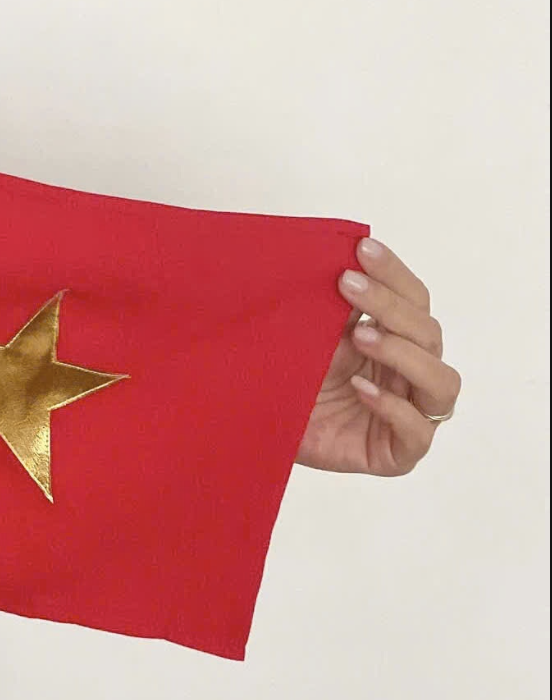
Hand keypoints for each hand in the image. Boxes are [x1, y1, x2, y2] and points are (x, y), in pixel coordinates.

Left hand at [295, 236, 460, 474]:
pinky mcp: (398, 452)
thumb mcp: (308, 331)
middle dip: (390, 305)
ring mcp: (410, 413)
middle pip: (428, 333)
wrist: (259, 422)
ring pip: (441, 380)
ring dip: (402, 353)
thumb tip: (334, 254)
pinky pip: (417, 430)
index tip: (362, 247)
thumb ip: (330, 302)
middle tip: (347, 284)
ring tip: (360, 336)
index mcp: (395, 338)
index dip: (393, 273)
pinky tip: (360, 388)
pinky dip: (393, 406)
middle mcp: (409, 373)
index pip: (414, 300)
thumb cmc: (288, 376)